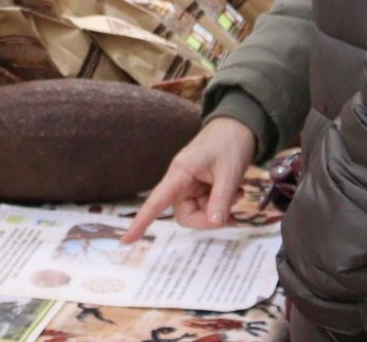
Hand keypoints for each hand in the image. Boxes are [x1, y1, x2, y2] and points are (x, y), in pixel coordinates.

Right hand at [123, 117, 255, 241]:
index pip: (156, 201)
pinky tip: (238, 191)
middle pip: (186, 215)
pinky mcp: (202, 186)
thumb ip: (221, 199)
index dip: (141, 221)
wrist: (240, 125)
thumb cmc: (230, 142)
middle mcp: (181, 181)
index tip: (126, 241)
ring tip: (238, 193)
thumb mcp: (229, 172)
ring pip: (200, 212)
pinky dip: (224, 204)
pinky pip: (208, 206)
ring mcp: (192, 184)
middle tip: (232, 215)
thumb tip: (214, 223)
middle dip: (209, 219)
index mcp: (180, 173)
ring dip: (220, 209)